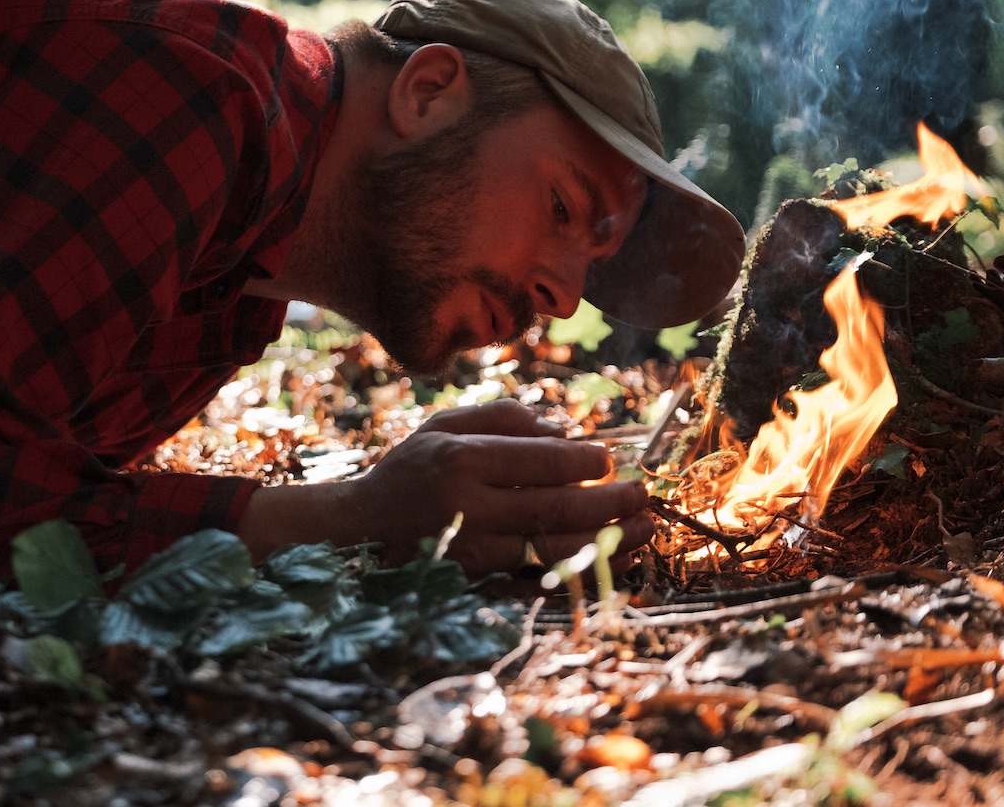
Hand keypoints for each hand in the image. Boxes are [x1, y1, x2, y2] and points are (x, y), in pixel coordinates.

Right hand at [338, 397, 651, 574]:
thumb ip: (503, 418)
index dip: (585, 462)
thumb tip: (565, 431)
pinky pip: (541, 584)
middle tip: (643, 496)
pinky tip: (612, 562)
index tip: (608, 460)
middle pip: (557, 509)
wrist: (361, 530)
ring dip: (608, 543)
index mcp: (461, 460)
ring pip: (556, 552)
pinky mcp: (477, 585)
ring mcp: (473, 553)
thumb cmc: (411, 470)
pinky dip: (582, 574)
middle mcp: (468, 508)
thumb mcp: (444, 426)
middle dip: (611, 504)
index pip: (541, 461)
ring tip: (642, 529)